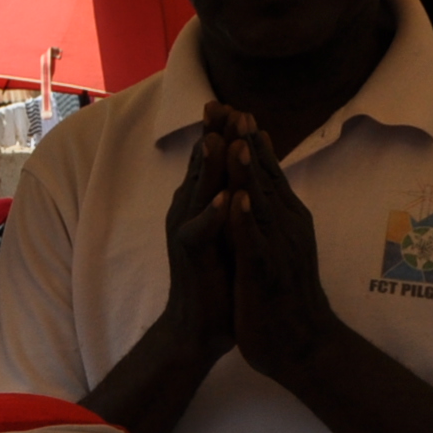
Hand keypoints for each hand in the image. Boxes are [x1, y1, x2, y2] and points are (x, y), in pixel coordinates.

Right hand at [159, 116, 239, 367]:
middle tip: (220, 103)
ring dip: (207, 165)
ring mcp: (186, 231)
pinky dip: (213, 214)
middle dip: (212, 134)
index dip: (223, 131)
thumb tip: (246, 175)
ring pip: (197, 191)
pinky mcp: (190, 256)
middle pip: (200, 165)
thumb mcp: (229, 231)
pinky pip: (200, 231)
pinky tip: (226, 198)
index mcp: (201, 203)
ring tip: (216, 138)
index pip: (211, 160)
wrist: (198, 328)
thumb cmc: (217, 280)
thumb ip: (234, 202)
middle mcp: (188, 211)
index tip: (236, 104)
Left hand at [217, 114, 337, 383]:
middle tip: (233, 106)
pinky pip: (257, 243)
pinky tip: (239, 198)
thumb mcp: (278, 248)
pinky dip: (248, 220)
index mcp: (286, 219)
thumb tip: (262, 191)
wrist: (302, 346)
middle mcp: (287, 227)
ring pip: (263, 203)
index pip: (267, 173)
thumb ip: (271, 218)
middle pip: (266, 177)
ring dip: (250, 170)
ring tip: (238, 137)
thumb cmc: (285, 298)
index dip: (250, 141)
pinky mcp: (268, 274)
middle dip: (247, 141)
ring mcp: (280, 249)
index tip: (236, 109)